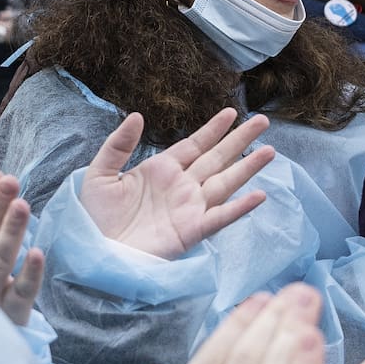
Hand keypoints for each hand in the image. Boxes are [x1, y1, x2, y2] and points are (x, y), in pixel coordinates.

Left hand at [78, 108, 276, 258]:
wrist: (94, 251)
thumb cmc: (95, 216)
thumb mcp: (100, 173)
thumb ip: (118, 145)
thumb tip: (138, 116)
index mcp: (162, 170)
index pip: (195, 144)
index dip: (213, 129)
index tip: (231, 112)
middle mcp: (181, 186)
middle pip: (217, 158)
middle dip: (240, 140)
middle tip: (263, 121)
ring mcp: (189, 208)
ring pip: (226, 183)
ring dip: (247, 168)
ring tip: (270, 151)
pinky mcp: (191, 231)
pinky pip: (220, 217)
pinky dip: (240, 208)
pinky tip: (258, 196)